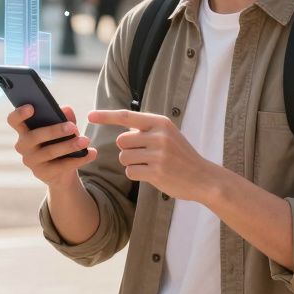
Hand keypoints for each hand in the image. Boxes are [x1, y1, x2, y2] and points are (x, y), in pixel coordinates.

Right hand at [6, 104, 96, 186]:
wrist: (61, 172)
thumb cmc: (58, 142)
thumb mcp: (61, 129)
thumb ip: (63, 118)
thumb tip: (67, 109)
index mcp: (24, 130)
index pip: (13, 120)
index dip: (19, 113)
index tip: (32, 107)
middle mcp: (23, 146)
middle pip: (35, 136)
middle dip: (54, 131)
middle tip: (73, 127)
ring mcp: (31, 161)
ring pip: (50, 152)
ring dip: (70, 145)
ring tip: (86, 141)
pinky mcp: (43, 174)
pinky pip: (61, 166)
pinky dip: (78, 159)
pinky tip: (91, 153)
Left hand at [85, 109, 220, 201]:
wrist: (203, 177)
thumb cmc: (181, 155)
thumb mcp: (168, 134)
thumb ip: (147, 130)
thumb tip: (122, 132)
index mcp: (160, 123)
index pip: (126, 116)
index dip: (106, 116)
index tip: (90, 116)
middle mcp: (159, 136)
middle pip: (121, 141)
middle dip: (126, 149)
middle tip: (143, 155)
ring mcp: (158, 154)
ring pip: (124, 157)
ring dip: (131, 163)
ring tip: (150, 165)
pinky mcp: (156, 172)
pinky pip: (130, 172)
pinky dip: (136, 174)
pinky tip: (151, 174)